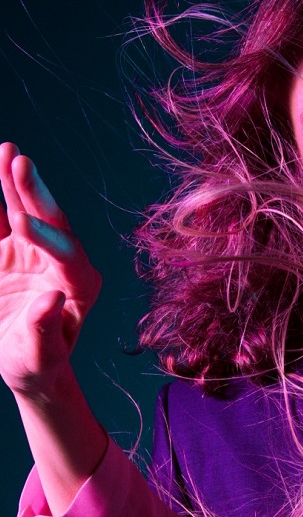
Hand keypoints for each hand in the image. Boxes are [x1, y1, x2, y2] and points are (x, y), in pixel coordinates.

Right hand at [0, 142, 100, 397]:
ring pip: (27, 212)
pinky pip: (0, 221)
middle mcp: (63, 261)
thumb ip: (46, 331)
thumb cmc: (36, 364)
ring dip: (16, 183)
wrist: (23, 363)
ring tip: (8, 151)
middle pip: (51, 222)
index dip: (47, 238)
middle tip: (20, 162)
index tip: (21, 224)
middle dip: (35, 193)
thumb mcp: (39, 356)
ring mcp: (36, 251)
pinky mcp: (13, 249)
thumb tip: (54, 299)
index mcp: (81, 286)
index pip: (68, 255)